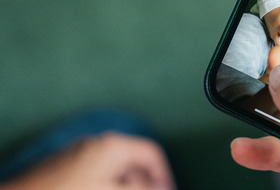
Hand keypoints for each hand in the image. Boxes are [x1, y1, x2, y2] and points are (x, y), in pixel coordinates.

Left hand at [1, 133, 174, 189]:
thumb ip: (142, 189)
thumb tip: (162, 187)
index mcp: (114, 145)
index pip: (152, 153)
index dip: (164, 174)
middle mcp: (98, 144)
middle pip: (133, 160)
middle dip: (144, 182)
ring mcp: (80, 154)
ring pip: (114, 168)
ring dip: (125, 184)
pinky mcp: (65, 167)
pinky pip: (97, 173)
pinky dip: (106, 184)